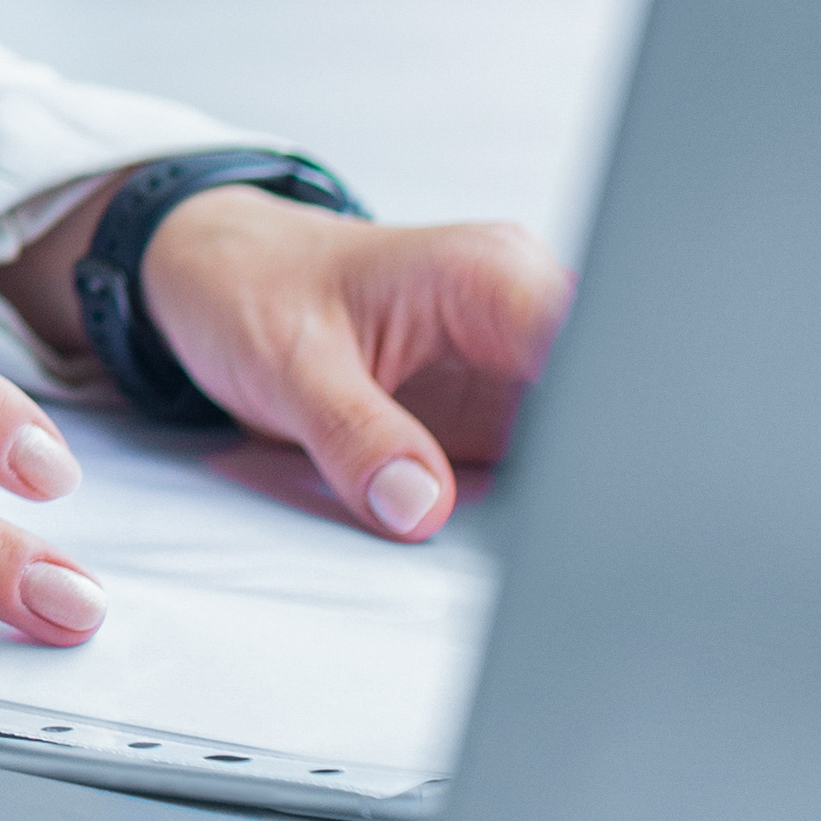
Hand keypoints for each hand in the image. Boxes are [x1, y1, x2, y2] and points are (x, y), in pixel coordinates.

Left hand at [46, 182, 569, 540]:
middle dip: (592, 470)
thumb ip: (353, 434)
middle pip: (604, 400)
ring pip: (582, 442)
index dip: (603, 422)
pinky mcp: (499, 413)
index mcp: (488, 274)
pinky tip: (516, 536)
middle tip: (561, 540)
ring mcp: (516, 368)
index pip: (588, 347)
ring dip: (565, 495)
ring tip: (540, 545)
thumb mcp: (286, 364)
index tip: (578, 491)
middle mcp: (520, 314)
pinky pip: (539, 466)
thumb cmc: (249, 287)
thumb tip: (420, 506)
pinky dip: (532, 502)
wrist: (217, 277)